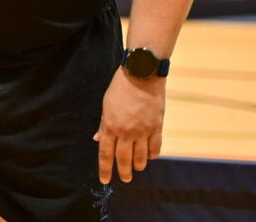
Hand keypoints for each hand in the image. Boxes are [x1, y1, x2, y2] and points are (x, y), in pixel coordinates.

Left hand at [93, 68, 164, 183]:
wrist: (142, 75)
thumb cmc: (120, 87)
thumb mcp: (106, 105)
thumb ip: (104, 125)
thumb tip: (98, 140)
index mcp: (110, 126)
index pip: (106, 154)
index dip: (105, 169)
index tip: (104, 180)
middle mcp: (126, 131)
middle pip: (124, 159)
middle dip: (123, 172)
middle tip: (125, 179)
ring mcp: (143, 130)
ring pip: (141, 156)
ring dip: (139, 165)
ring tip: (137, 168)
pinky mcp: (157, 126)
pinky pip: (155, 147)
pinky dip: (153, 155)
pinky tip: (151, 157)